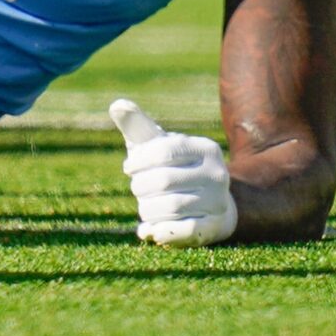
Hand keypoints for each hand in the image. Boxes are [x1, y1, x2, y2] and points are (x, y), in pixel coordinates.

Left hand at [110, 98, 236, 247]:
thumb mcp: (157, 145)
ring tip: (145, 207)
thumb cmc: (174, 168)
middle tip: (137, 189)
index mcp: (204, 148)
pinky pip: (185, 231)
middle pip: (163, 181)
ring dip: (147, 210)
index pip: (163, 151)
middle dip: (140, 187)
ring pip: (171, 207)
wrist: (209, 202)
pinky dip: (162, 231)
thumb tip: (117, 105)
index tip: (129, 168)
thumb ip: (138, 126)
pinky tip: (149, 231)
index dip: (138, 161)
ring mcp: (219, 202)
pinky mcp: (215, 228)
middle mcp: (217, 174)